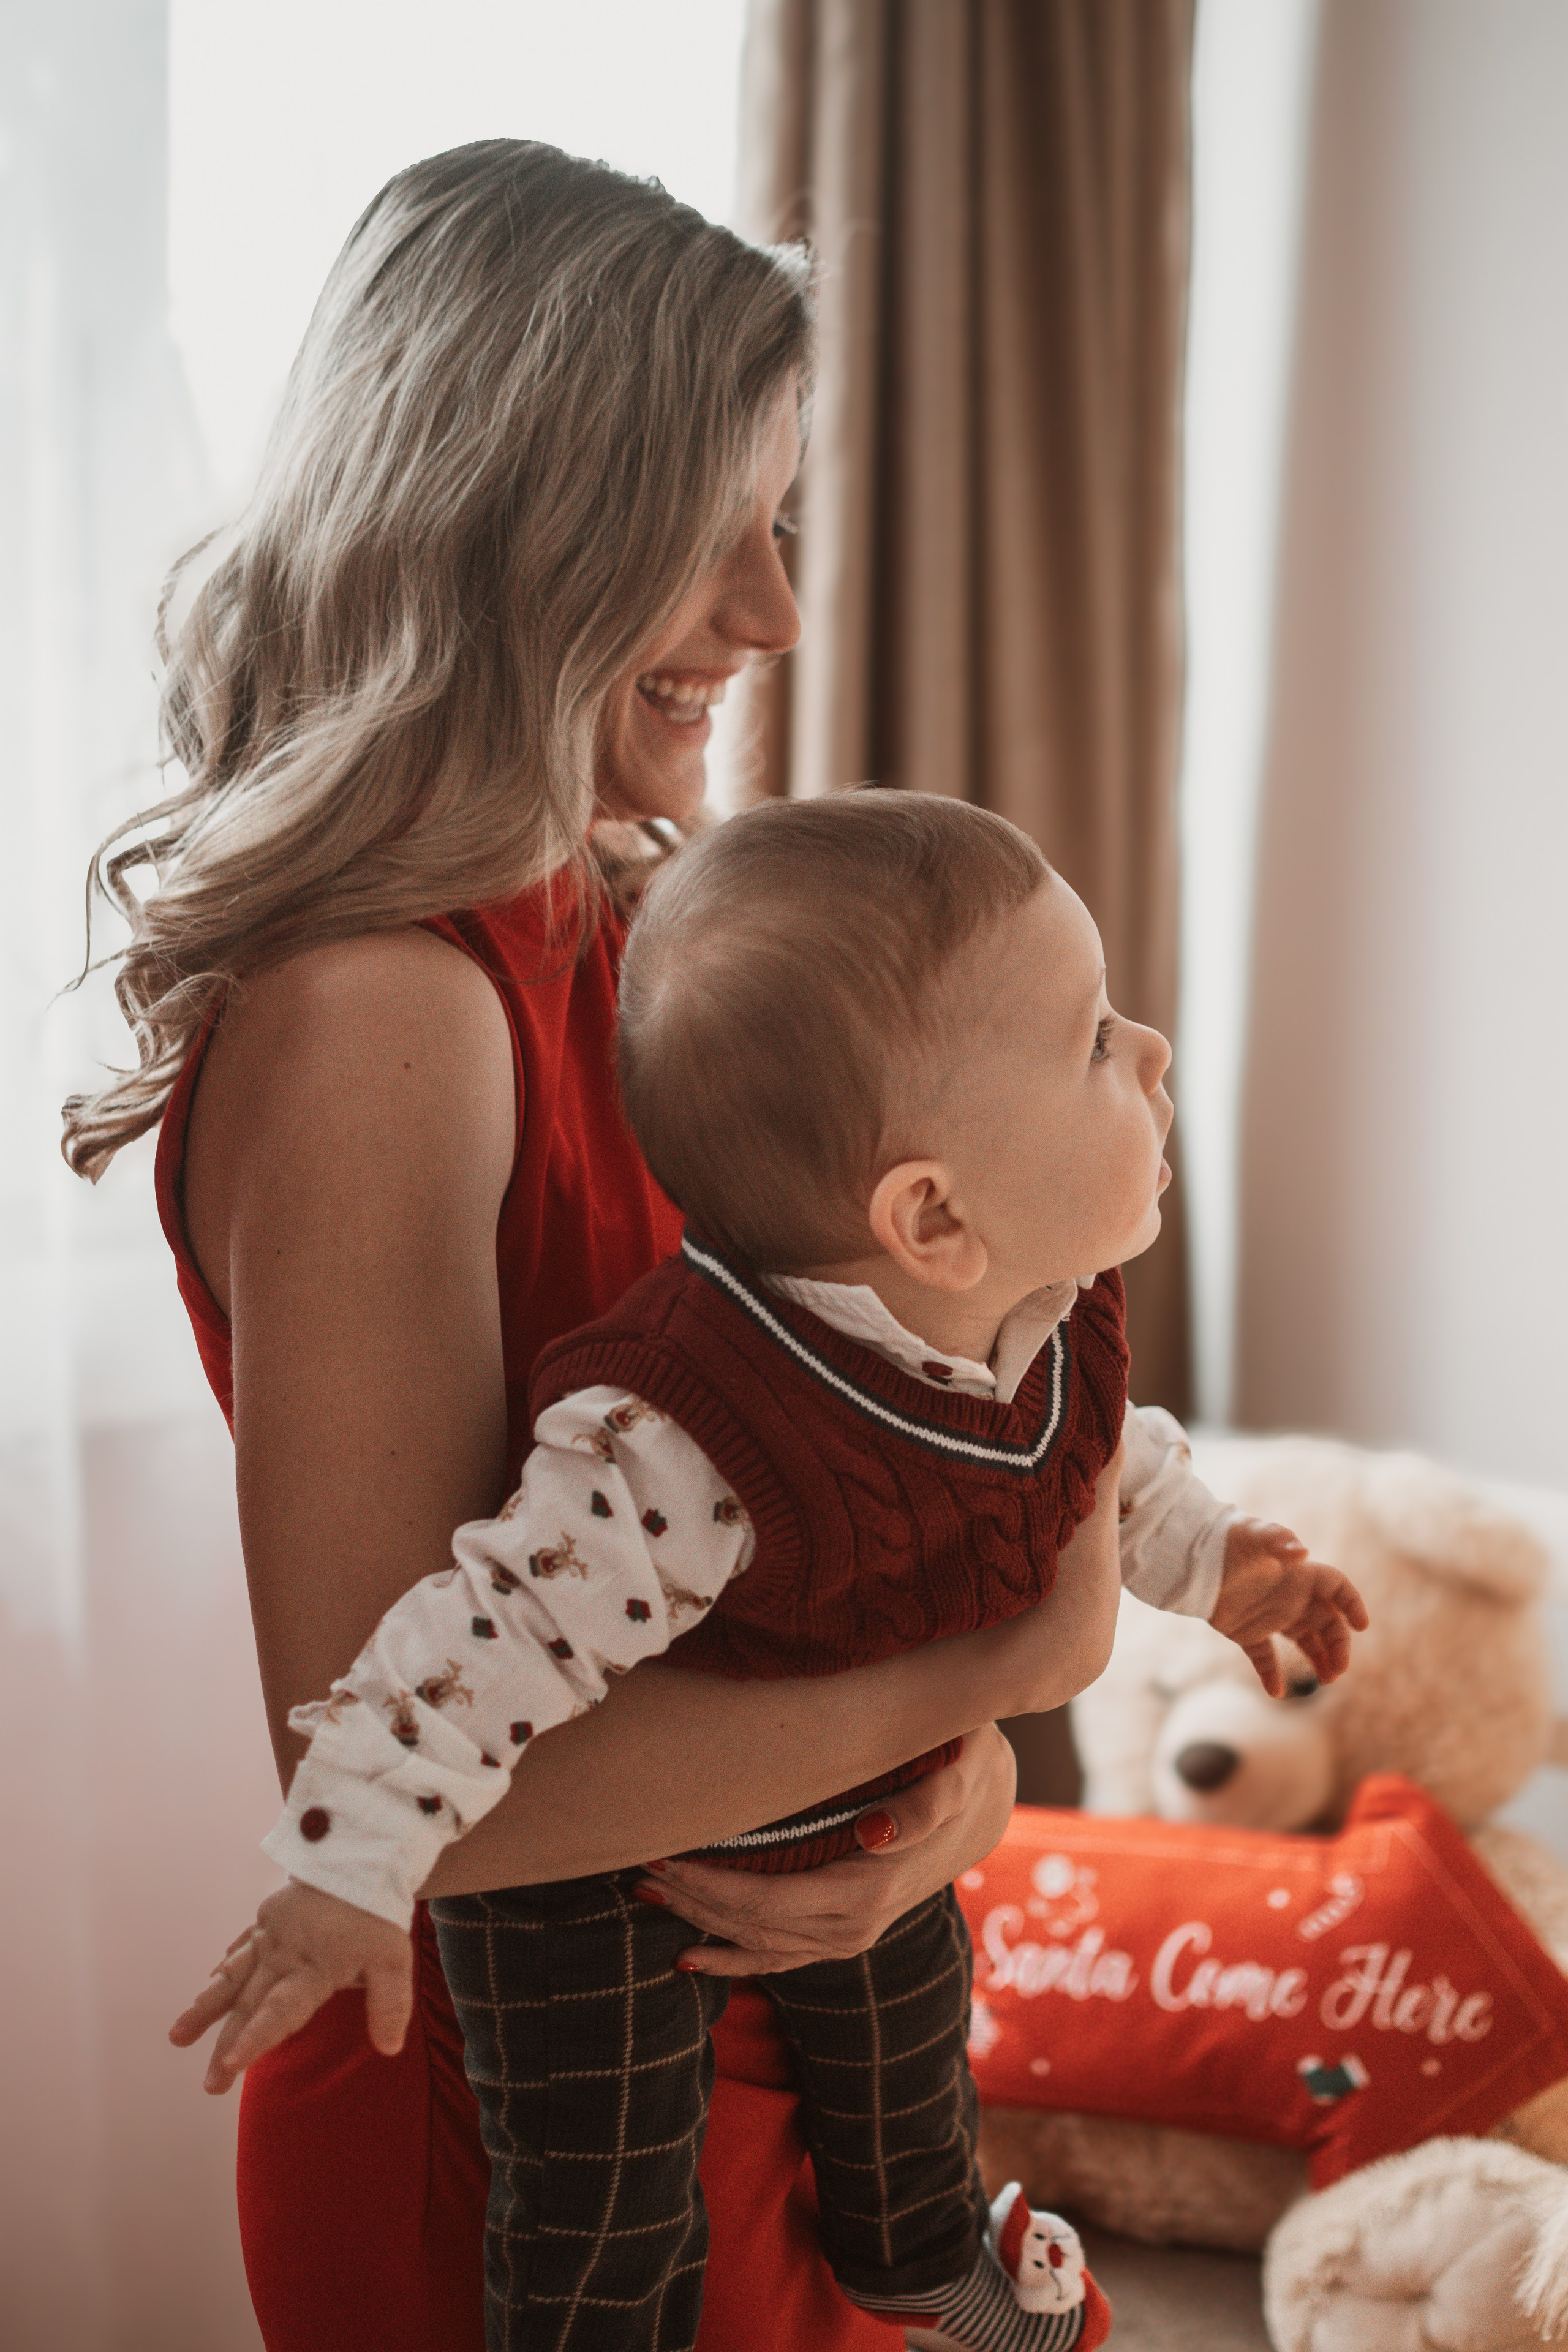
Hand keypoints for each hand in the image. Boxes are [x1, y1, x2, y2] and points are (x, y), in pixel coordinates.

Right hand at [168, 1881, 413, 2094]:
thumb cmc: (378, 1915)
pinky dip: (225, 1968)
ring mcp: (270, 1936)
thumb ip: (390, 2004)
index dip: (255, 2039)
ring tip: (177, 2037)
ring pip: (233, 1976)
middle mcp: (283, 1954)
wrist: (360, 1856)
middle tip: (209, 2085)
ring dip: (206, 2008)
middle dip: (226, 2044)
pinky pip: (241, 1947)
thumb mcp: (395, 1959)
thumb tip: (390, 2049)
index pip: (280, 2011)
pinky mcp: (266, 1919)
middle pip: (250, 2004)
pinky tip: (210, 1984)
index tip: (230, 2065)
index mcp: (313, 1968)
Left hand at [628, 1721, 1017, 1974]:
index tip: (662, 1855)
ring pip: (758, 1944)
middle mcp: (856, 1925)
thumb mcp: (958, 1769)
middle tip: (636, 1864)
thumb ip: (926, 1804)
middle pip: (753, 1925)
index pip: (769, 1900)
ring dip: (699, 1922)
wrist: (986, 1800)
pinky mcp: (842, 1934)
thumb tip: (878, 1832)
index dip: (711, 1885)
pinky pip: (779, 1958)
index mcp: (872, 1886)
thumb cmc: (960, 1765)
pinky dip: (732, 1960)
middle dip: (691, 1899)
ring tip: (644, 1893)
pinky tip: (687, 1957)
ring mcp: (849, 1936)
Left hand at [1210, 1517, 1369, 1695]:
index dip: (1352, 1604)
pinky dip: (1271, 1675)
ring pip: (1305, 1643)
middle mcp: (1291, 1598)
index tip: (1361, 1626)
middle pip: (1328, 1624)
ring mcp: (1271, 1617)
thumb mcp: (1254, 1534)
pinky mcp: (1248, 1633)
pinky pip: (1265, 1658)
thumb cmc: (1228, 1539)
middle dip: (1339, 1646)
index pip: (1337, 1589)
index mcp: (1300, 1575)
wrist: (1192, 1555)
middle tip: (1338, 1669)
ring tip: (1326, 1679)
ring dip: (1319, 1661)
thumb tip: (1302, 1552)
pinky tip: (1275, 1692)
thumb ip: (1278, 1539)